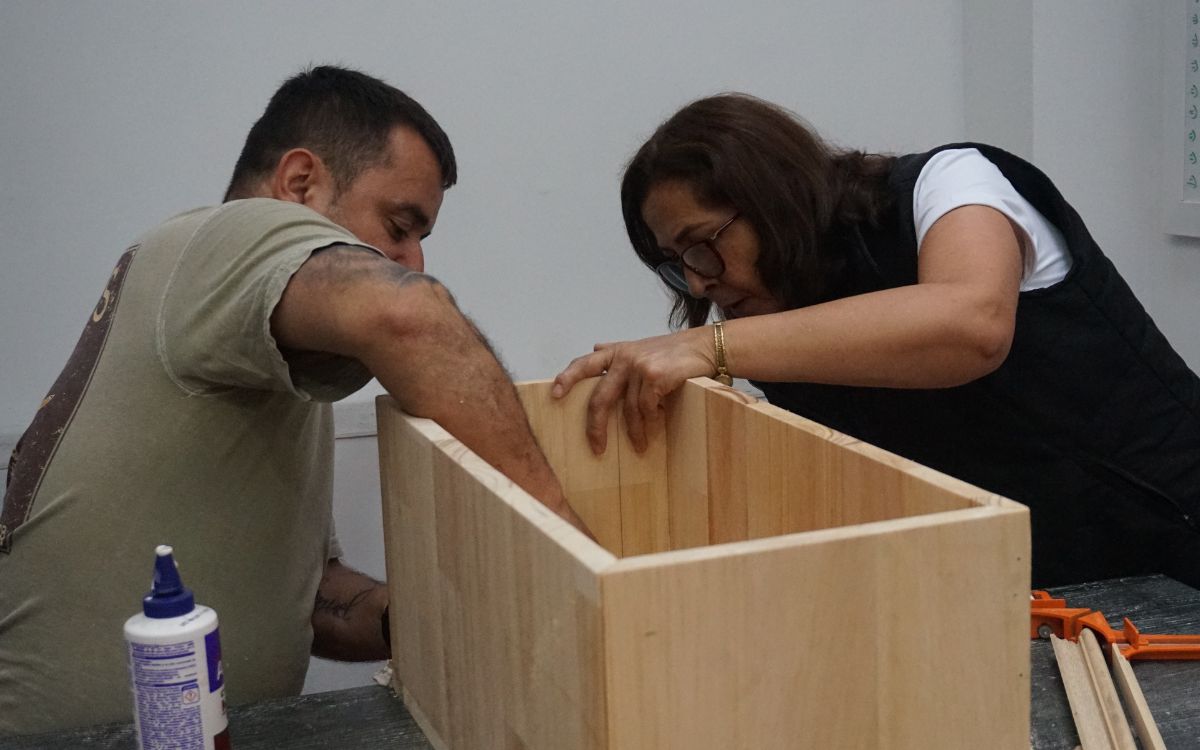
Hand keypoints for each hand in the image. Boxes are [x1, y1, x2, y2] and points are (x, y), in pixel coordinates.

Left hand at [552, 327, 715, 453]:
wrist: (704, 347)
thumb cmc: (672, 352)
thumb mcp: (640, 348)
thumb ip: (616, 351)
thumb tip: (595, 348)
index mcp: (616, 352)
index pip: (584, 364)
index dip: (567, 378)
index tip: (554, 395)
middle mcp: (623, 358)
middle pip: (600, 398)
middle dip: (595, 427)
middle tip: (597, 447)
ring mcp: (638, 366)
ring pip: (628, 410)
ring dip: (634, 432)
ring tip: (639, 447)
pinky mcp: (654, 376)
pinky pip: (646, 408)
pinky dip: (650, 422)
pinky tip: (655, 429)